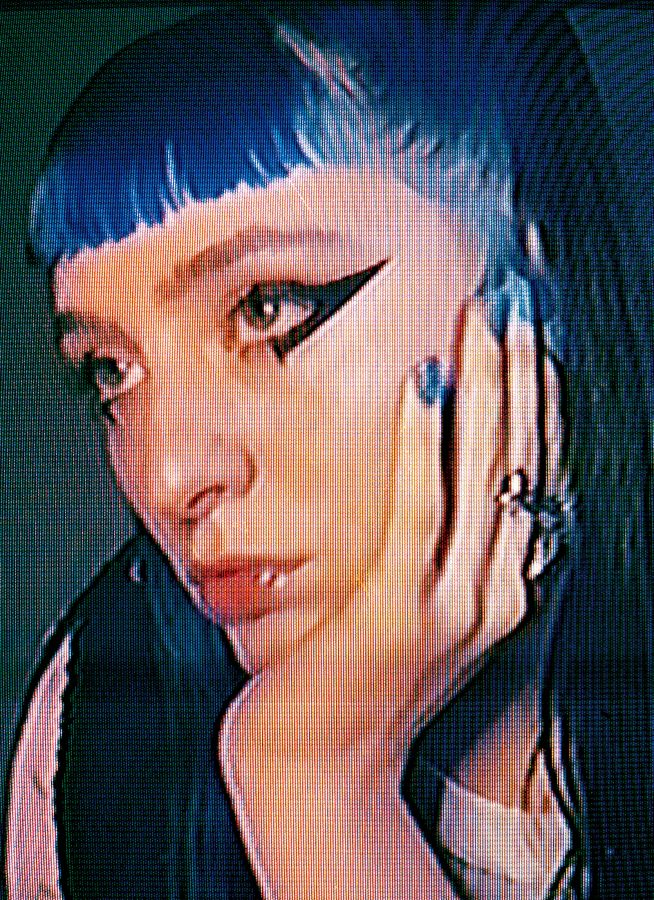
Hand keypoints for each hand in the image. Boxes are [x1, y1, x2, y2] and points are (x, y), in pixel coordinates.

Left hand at [219, 300, 540, 897]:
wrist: (321, 764)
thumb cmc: (359, 677)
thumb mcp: (417, 604)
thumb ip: (443, 544)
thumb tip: (443, 456)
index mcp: (509, 585)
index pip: (539, 470)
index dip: (544, 395)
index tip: (536, 328)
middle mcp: (501, 593)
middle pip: (527, 459)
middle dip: (526, 371)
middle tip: (519, 299)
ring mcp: (455, 606)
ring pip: (487, 473)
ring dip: (491, 386)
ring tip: (487, 315)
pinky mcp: (398, 612)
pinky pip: (421, 511)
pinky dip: (426, 441)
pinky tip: (425, 380)